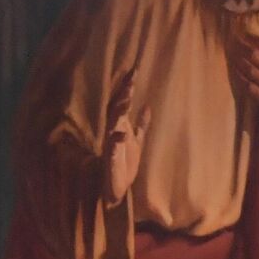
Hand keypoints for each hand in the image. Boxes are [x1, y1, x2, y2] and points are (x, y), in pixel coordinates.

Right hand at [103, 69, 148, 204]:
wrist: (118, 187)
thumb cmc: (126, 163)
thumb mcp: (138, 141)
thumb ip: (142, 124)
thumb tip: (147, 106)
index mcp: (121, 127)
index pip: (123, 103)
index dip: (128, 88)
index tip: (134, 71)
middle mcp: (114, 132)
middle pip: (116, 109)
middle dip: (122, 96)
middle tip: (130, 81)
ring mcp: (111, 145)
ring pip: (112, 125)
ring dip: (118, 113)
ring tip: (127, 101)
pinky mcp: (111, 160)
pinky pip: (112, 149)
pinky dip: (116, 141)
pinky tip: (122, 135)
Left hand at [235, 31, 258, 163]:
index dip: (252, 39)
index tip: (244, 35)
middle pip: (255, 56)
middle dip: (242, 47)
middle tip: (233, 42)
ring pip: (250, 70)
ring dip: (238, 61)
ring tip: (231, 55)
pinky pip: (248, 85)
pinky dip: (240, 77)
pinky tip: (235, 72)